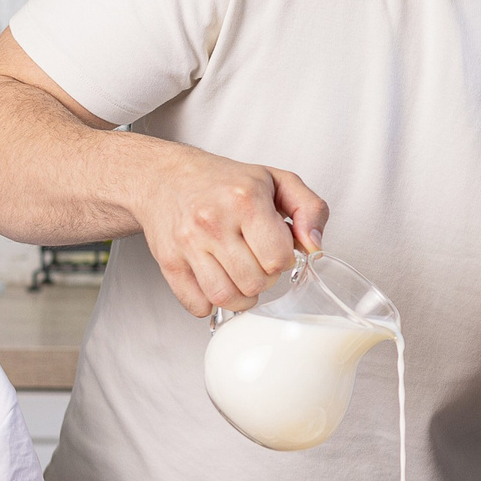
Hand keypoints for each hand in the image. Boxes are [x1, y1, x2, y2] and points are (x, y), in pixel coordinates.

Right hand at [132, 145, 330, 316]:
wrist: (165, 176)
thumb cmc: (224, 181)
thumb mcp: (277, 180)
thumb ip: (310, 208)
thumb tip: (315, 247)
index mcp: (244, 200)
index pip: (278, 258)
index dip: (283, 259)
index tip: (275, 248)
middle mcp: (213, 222)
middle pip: (255, 283)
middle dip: (264, 278)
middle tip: (257, 260)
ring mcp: (188, 244)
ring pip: (226, 298)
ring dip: (241, 296)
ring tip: (241, 276)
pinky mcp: (169, 262)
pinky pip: (196, 305)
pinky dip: (210, 303)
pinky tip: (217, 282)